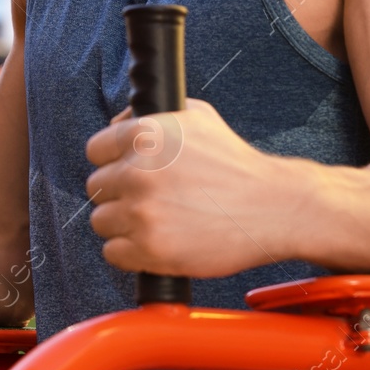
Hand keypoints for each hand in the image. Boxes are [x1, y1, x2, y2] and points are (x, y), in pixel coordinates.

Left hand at [84, 99, 299, 278]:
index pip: (96, 150)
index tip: (126, 171)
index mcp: (144, 135)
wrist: (273, 207)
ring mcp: (142, 213)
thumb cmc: (236, 163)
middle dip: (119, 192)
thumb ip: (150, 116)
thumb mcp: (196, 117)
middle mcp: (138, 172)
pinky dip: (129, 252)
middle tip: (149, 198)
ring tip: (155, 221)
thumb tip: (115, 125)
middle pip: (97, 187)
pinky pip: (113, 253)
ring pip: (102, 221)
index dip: (112, 161)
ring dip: (122, 223)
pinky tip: (155, 242)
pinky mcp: (151, 250)